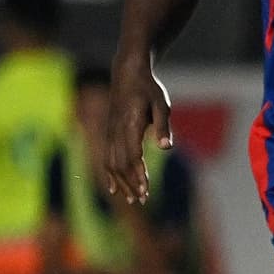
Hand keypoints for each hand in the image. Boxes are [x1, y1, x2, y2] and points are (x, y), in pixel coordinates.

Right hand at [105, 63, 170, 202]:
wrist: (127, 73)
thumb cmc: (148, 89)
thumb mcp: (161, 104)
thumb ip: (162, 126)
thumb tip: (167, 148)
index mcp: (129, 125)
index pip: (132, 157)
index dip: (138, 176)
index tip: (146, 191)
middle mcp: (115, 131)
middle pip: (119, 165)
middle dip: (131, 184)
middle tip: (143, 200)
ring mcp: (109, 132)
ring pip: (110, 164)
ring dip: (121, 183)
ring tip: (132, 199)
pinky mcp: (108, 132)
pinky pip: (106, 157)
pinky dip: (109, 175)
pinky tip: (114, 189)